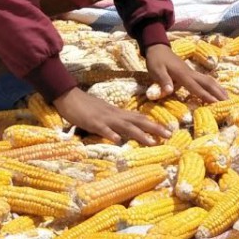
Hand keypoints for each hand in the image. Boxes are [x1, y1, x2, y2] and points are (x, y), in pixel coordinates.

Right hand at [53, 86, 170, 145]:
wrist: (69, 96)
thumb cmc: (86, 106)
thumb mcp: (104, 113)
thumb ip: (116, 121)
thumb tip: (128, 129)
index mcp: (117, 113)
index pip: (139, 118)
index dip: (153, 124)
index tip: (168, 130)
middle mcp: (115, 115)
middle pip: (137, 121)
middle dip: (154, 128)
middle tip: (169, 135)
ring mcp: (104, 118)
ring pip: (125, 126)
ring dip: (139, 134)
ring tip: (152, 142)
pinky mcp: (92, 122)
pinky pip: (103, 129)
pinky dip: (111, 134)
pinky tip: (118, 141)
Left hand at [144, 44, 226, 102]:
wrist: (158, 48)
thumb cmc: (156, 60)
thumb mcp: (156, 70)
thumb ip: (163, 80)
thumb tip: (169, 91)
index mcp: (182, 75)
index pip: (196, 87)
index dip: (206, 96)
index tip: (216, 104)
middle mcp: (191, 73)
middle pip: (208, 83)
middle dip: (218, 93)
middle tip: (229, 103)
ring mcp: (192, 72)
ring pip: (209, 80)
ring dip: (219, 89)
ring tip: (227, 99)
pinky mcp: (192, 73)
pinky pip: (205, 80)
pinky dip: (214, 86)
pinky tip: (217, 91)